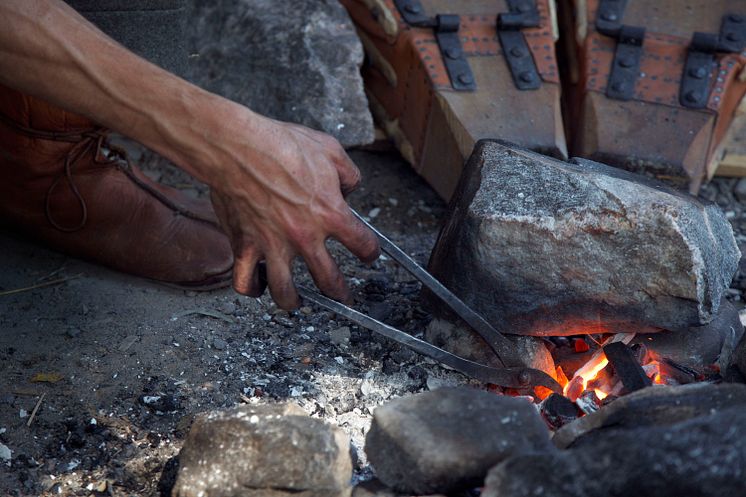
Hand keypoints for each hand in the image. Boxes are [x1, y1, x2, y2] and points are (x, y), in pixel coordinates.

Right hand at [208, 109, 379, 308]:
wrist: (239, 147)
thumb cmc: (282, 144)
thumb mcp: (330, 150)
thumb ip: (348, 173)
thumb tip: (350, 188)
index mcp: (330, 214)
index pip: (363, 244)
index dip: (370, 252)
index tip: (368, 254)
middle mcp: (305, 237)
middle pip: (329, 281)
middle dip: (340, 293)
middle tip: (342, 297)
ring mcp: (273, 245)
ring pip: (286, 293)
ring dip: (294, 301)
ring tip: (297, 301)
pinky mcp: (244, 246)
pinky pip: (245, 281)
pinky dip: (251, 288)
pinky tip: (257, 285)